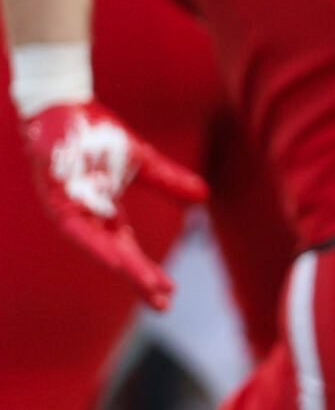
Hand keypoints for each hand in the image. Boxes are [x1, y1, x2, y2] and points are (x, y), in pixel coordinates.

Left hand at [21, 101, 203, 307]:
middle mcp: (86, 218)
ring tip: (145, 283)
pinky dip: (98, 240)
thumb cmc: (95, 133)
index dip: (147, 275)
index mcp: (105, 215)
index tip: (169, 296)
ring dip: (122, 266)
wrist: (63, 105)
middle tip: (163, 304)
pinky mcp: (55, 197)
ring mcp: (69, 210)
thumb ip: (168, 181)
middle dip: (140, 279)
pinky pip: (77, 225)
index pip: (128, 253)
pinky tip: (118, 254)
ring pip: (97, 247)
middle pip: (115, 258)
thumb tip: (205, 197)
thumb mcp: (141, 160)